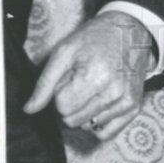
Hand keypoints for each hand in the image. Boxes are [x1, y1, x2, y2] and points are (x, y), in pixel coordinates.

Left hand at [23, 11, 154, 140]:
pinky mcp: (134, 107)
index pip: (62, 107)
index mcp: (96, 76)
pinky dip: (99, 123)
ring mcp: (126, 101)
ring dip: (85, 111)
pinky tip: (101, 103)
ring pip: (88, 127)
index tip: (72, 76)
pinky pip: (106, 133)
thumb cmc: (94, 38)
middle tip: (83, 80)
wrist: (130, 29)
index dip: (61, 91)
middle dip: (72, 102)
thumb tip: (29, 110)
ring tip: (95, 87)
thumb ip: (45, 83)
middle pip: (73, 120)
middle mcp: (114, 92)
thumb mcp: (65, 52)